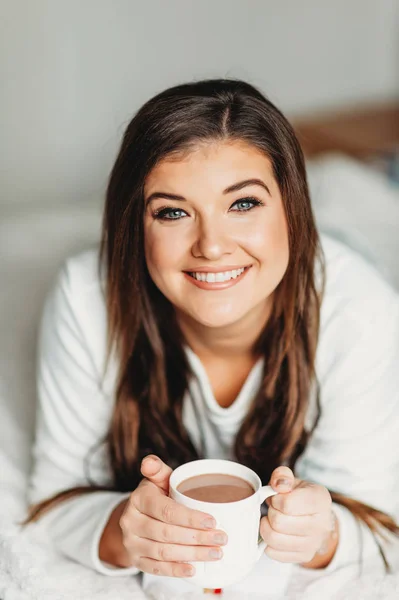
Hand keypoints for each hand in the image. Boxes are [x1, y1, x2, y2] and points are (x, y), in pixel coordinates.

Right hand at [119, 455, 226, 576]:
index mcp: (139, 499)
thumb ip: (157, 468)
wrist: (136, 515)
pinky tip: (193, 569)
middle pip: (167, 533)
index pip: (166, 511)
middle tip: (221, 539)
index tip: (213, 521)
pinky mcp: (135, 559)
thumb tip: (150, 462)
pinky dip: (175, 570)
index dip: (190, 518)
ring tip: (215, 553)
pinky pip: (156, 568)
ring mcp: (131, 542)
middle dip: (197, 538)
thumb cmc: (155, 494)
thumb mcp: (157, 479)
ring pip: (163, 552)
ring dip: (192, 555)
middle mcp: (131, 521)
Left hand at [260, 466, 336, 565]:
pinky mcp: (305, 556)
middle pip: (278, 522)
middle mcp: (322, 524)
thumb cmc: (300, 495)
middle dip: (270, 512)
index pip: (287, 504)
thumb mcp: (292, 480)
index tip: (277, 497)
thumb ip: (282, 476)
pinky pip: (274, 553)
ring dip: (266, 527)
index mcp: (320, 499)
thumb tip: (279, 485)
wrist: (314, 516)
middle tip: (274, 509)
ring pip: (274, 539)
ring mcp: (314, 543)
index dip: (275, 499)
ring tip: (272, 520)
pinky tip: (274, 532)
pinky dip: (268, 543)